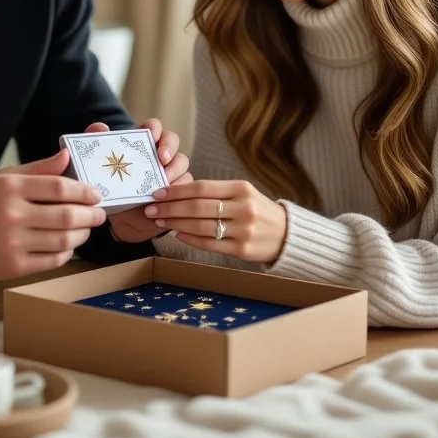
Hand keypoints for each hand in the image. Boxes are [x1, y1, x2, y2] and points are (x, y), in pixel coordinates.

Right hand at [0, 149, 105, 279]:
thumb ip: (38, 169)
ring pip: (63, 240)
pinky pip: (53, 260)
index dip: (84, 191)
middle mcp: (12, 215)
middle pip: (66, 215)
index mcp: (10, 188)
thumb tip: (67, 156)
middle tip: (99, 214)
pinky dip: (66, 252)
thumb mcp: (4, 179)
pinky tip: (68, 245)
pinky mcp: (13, 266)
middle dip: (91, 215)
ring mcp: (13, 243)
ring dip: (82, 235)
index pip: (60, 187)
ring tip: (85, 229)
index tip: (95, 194)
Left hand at [83, 118, 191, 243]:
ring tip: (162, 183)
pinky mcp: (179, 188)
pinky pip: (186, 184)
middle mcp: (160, 153)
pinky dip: (178, 189)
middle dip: (169, 147)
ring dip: (174, 170)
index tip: (151, 136)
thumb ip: (98, 145)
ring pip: (182, 161)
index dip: (155, 128)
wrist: (123, 219)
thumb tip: (100, 127)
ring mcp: (172, 170)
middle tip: (161, 160)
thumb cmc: (113, 188)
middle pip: (172, 140)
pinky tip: (166, 197)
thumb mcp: (101, 168)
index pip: (154, 127)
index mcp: (142, 143)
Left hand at [143, 179, 287, 263]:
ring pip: (200, 226)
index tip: (157, 193)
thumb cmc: (258, 211)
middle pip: (197, 207)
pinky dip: (189, 239)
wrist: (287, 234)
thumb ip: (215, 192)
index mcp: (241, 188)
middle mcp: (243, 208)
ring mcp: (243, 230)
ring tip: (160, 221)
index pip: (201, 188)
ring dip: (175, 224)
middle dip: (169, 208)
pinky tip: (177, 234)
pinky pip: (209, 244)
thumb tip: (178, 194)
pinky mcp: (242, 250)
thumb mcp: (242, 193)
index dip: (176, 191)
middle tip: (150, 209)